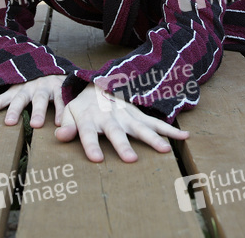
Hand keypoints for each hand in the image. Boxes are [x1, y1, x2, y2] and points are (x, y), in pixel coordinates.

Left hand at [0, 75, 66, 127]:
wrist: (56, 68)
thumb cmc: (35, 85)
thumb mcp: (20, 90)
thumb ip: (10, 102)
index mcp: (17, 90)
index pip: (2, 99)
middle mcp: (29, 87)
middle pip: (20, 99)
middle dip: (14, 110)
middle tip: (9, 123)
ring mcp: (44, 86)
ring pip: (40, 99)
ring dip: (38, 111)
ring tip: (36, 125)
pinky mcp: (58, 87)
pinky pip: (60, 99)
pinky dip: (60, 110)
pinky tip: (59, 122)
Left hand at [54, 84, 188, 162]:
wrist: (100, 84)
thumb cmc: (83, 107)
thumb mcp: (70, 113)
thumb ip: (67, 126)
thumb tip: (60, 135)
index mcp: (89, 118)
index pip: (88, 133)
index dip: (91, 145)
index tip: (97, 159)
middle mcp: (110, 117)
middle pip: (116, 132)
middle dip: (124, 145)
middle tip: (131, 159)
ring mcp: (126, 116)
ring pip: (140, 127)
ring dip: (153, 138)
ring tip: (165, 150)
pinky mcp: (139, 115)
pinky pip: (155, 123)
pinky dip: (170, 130)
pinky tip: (184, 137)